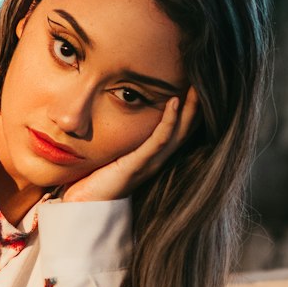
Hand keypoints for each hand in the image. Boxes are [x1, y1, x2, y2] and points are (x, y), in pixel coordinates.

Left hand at [62, 87, 199, 202]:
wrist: (84, 205)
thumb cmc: (95, 180)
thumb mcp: (112, 153)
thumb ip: (120, 138)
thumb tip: (113, 112)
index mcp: (152, 158)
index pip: (178, 131)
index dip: (189, 111)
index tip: (194, 87)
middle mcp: (157, 160)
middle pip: (185, 130)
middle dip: (195, 106)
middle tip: (203, 80)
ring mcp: (150, 163)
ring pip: (178, 132)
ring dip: (188, 108)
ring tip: (195, 87)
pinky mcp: (139, 164)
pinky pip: (159, 139)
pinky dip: (168, 120)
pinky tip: (173, 102)